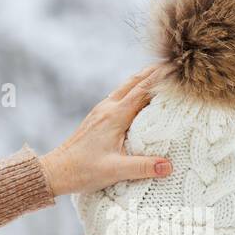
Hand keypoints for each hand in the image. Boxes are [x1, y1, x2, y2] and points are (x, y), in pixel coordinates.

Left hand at [40, 64, 172, 196]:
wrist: (56, 170)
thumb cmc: (83, 170)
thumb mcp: (115, 170)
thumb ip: (143, 167)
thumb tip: (168, 166)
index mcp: (114, 116)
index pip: (142, 90)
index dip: (161, 79)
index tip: (178, 68)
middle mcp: (107, 108)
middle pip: (134, 82)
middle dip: (154, 72)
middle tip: (174, 63)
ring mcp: (100, 111)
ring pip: (125, 87)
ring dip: (143, 78)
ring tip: (160, 73)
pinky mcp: (97, 117)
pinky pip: (119, 96)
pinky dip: (133, 89)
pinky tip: (138, 94)